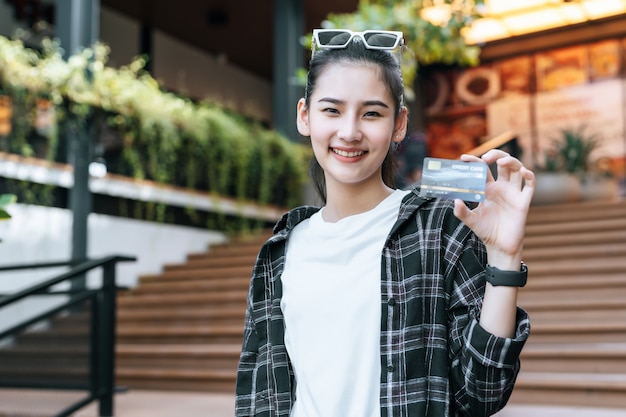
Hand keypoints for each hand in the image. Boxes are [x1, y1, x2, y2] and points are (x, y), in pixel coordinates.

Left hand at [452, 149, 534, 265]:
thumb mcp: (471, 220)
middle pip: (503, 163)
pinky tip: (524, 172)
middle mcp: (502, 187)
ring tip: (501, 162)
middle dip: (496, 154)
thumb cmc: (486, 231)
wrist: (500, 246)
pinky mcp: (523, 201)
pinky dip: (530, 176)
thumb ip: (462, 212)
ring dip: (511, 161)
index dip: (474, 161)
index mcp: (488, 189)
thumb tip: (455, 201)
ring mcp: (513, 193)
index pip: (483, 169)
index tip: (463, 158)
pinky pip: (530, 185)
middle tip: (486, 157)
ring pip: (517, 169)